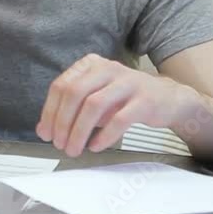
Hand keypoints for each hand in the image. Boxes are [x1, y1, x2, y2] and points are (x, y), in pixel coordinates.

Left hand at [36, 53, 197, 156]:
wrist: (168, 99)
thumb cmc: (125, 99)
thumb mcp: (95, 98)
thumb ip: (70, 110)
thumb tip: (44, 129)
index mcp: (91, 64)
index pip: (61, 85)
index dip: (49, 111)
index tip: (45, 133)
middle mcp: (107, 68)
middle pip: (74, 93)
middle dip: (62, 122)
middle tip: (58, 144)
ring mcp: (127, 82)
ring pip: (94, 105)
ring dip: (79, 131)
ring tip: (74, 148)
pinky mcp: (144, 100)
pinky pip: (119, 119)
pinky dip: (104, 135)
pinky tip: (96, 146)